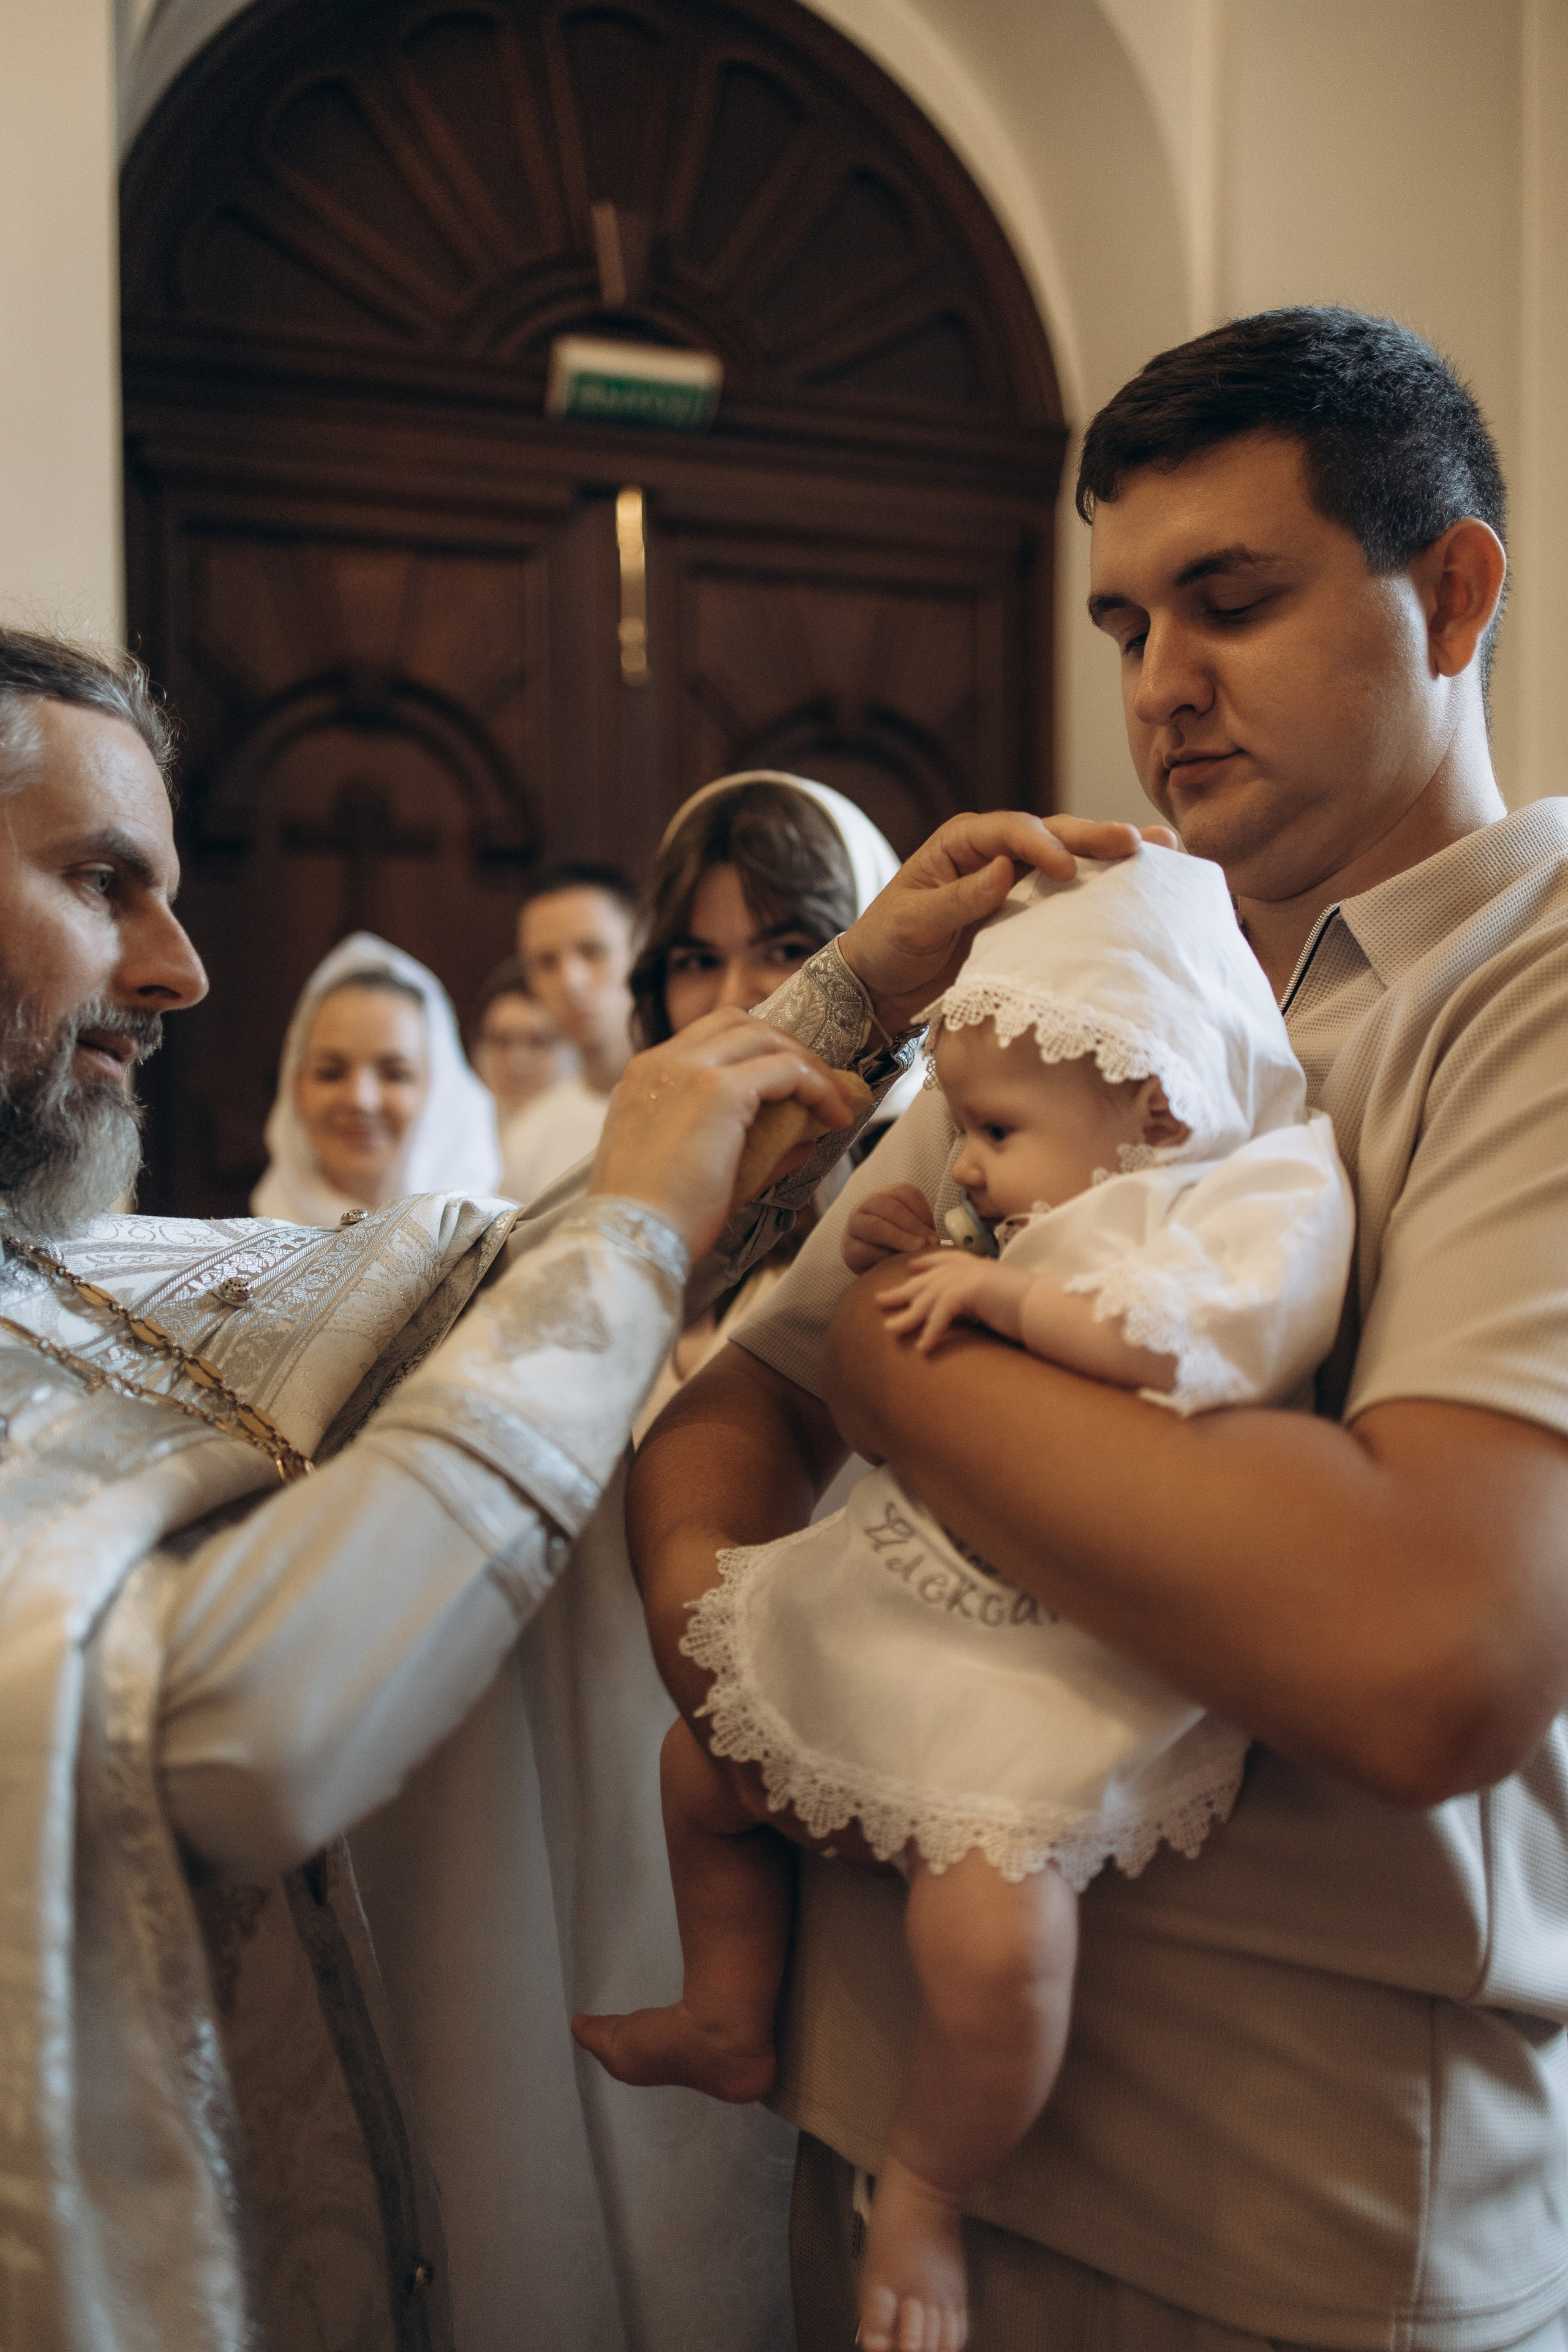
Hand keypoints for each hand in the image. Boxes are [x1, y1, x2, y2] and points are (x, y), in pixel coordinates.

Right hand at [589, 1008, 850, 1259]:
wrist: (631, 1238)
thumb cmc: (658, 1218)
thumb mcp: (696, 1168)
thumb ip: (746, 1145)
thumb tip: (802, 1139)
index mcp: (645, 1077)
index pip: (707, 1037)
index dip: (754, 1051)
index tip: (786, 1081)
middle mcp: (662, 1062)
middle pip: (736, 1021)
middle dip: (782, 1045)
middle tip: (815, 1082)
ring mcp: (689, 1070)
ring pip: (763, 1036)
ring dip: (804, 1061)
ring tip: (831, 1098)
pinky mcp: (719, 1090)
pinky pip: (786, 1069)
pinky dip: (818, 1086)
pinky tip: (835, 1115)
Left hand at [838, 809, 1177, 1034]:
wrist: (880, 985)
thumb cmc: (887, 946)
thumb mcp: (914, 923)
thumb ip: (958, 898)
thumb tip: (1005, 870)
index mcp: (962, 843)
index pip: (1010, 831)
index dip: (1041, 844)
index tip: (1066, 869)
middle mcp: (994, 853)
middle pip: (1051, 834)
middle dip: (1093, 836)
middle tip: (1136, 842)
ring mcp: (1015, 881)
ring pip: (1069, 857)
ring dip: (1110, 855)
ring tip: (1161, 850)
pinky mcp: (1027, 912)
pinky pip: (1068, 894)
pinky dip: (1102, 889)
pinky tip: (1140, 887)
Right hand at [842, 1183, 941, 1272]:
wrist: (872, 1264)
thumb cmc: (899, 1245)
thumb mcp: (914, 1231)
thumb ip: (924, 1231)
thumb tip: (938, 1242)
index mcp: (888, 1194)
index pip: (905, 1194)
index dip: (922, 1213)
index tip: (935, 1235)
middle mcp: (868, 1204)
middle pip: (888, 1206)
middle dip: (911, 1226)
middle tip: (929, 1244)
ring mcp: (854, 1225)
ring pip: (874, 1226)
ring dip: (898, 1238)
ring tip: (917, 1250)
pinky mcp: (848, 1248)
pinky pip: (864, 1249)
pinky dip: (882, 1256)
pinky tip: (895, 1263)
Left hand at [878, 1250, 1030, 1351]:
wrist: (1049, 1309)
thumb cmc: (1034, 1311)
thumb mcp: (1003, 1303)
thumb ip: (985, 1303)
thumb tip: (978, 1315)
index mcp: (981, 1268)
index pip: (947, 1261)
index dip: (927, 1263)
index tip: (911, 1268)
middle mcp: (973, 1269)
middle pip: (929, 1280)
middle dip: (903, 1291)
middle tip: (879, 1300)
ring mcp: (971, 1277)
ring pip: (929, 1297)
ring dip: (908, 1317)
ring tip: (890, 1331)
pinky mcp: (971, 1290)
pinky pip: (943, 1312)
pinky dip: (932, 1330)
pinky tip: (922, 1347)